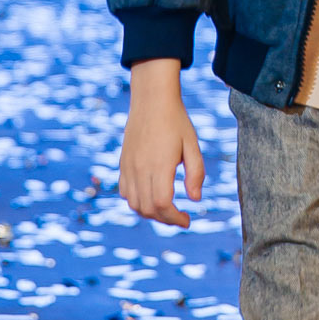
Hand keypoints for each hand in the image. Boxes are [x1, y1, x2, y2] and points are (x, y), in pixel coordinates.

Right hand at [118, 58, 204, 226]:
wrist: (151, 99)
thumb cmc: (176, 120)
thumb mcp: (191, 145)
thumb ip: (195, 173)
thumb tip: (195, 199)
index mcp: (159, 164)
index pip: (162, 204)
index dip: (174, 218)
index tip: (187, 220)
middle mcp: (140, 168)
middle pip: (148, 208)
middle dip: (165, 219)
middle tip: (180, 218)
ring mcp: (128, 166)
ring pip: (134, 204)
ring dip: (150, 213)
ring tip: (167, 210)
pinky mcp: (123, 163)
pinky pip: (125, 192)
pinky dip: (137, 202)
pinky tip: (151, 198)